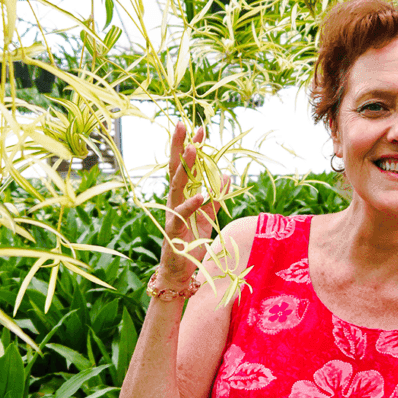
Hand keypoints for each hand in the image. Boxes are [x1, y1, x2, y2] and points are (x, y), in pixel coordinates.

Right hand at [158, 121, 228, 286]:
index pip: (185, 167)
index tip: (199, 129)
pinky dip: (192, 204)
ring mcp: (171, 215)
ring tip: (194, 150)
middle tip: (184, 125)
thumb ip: (216, 198)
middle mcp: (173, 202)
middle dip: (180, 147)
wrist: (179, 272)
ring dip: (185, 168)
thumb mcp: (207, 218)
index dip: (191, 148)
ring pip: (176, 186)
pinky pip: (182, 215)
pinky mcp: (173, 231)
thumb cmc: (191, 243)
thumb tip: (226, 174)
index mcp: (182, 197)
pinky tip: (202, 194)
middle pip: (175, 169)